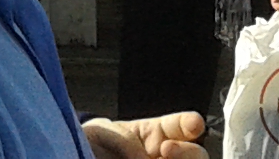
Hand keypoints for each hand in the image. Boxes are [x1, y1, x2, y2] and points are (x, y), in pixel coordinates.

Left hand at [81, 111, 207, 158]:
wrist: (82, 157)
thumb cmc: (95, 145)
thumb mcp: (102, 133)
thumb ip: (124, 140)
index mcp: (155, 134)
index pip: (181, 125)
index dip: (190, 123)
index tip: (193, 123)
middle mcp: (166, 157)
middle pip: (196, 154)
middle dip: (187, 151)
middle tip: (166, 149)